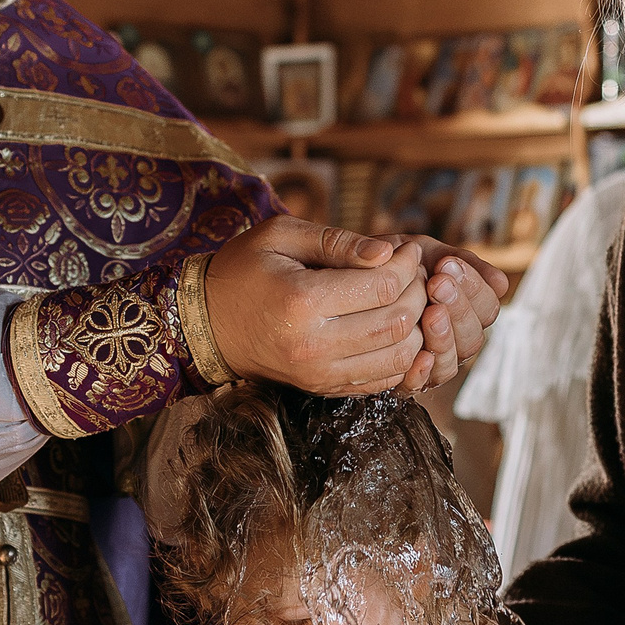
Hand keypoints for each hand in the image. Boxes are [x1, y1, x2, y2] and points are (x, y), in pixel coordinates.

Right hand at [205, 219, 427, 393]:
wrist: (207, 325)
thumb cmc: (243, 270)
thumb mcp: (281, 236)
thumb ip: (336, 240)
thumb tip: (388, 251)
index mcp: (302, 301)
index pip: (382, 286)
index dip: (406, 264)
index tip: (406, 249)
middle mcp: (313, 345)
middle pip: (397, 322)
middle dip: (417, 292)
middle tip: (412, 273)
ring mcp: (320, 374)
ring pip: (399, 356)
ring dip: (416, 327)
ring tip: (407, 300)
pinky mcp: (324, 388)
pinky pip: (383, 381)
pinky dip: (402, 356)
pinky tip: (395, 329)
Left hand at [372, 236, 510, 393]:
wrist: (344, 274)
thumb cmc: (387, 261)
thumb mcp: (423, 251)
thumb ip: (461, 263)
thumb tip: (501, 284)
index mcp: (463, 307)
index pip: (488, 307)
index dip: (474, 289)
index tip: (448, 265)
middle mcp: (451, 338)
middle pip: (474, 337)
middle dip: (459, 308)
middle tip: (437, 284)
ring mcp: (429, 360)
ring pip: (453, 362)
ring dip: (444, 337)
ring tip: (430, 313)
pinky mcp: (402, 380)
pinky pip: (420, 386)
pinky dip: (423, 373)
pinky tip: (420, 355)